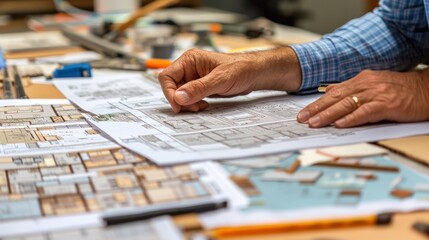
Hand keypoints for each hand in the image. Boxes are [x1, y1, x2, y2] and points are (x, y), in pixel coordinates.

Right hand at [158, 48, 301, 112]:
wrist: (254, 74)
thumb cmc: (240, 69)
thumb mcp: (220, 79)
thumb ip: (199, 88)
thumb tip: (179, 97)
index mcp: (189, 60)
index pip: (167, 77)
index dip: (170, 92)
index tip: (178, 105)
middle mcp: (189, 68)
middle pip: (172, 87)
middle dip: (180, 100)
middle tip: (194, 108)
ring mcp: (194, 78)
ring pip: (179, 95)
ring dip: (187, 103)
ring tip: (201, 106)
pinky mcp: (200, 87)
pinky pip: (189, 98)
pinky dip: (193, 104)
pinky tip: (204, 105)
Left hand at [297, 69, 428, 127]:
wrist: (427, 88)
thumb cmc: (400, 89)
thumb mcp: (372, 85)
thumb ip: (351, 89)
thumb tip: (330, 93)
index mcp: (361, 80)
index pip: (333, 93)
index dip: (316, 103)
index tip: (303, 113)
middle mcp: (366, 84)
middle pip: (335, 98)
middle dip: (316, 109)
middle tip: (302, 119)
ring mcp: (376, 93)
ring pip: (347, 104)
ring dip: (328, 115)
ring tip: (315, 123)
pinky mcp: (388, 104)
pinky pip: (366, 112)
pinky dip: (352, 118)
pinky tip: (340, 124)